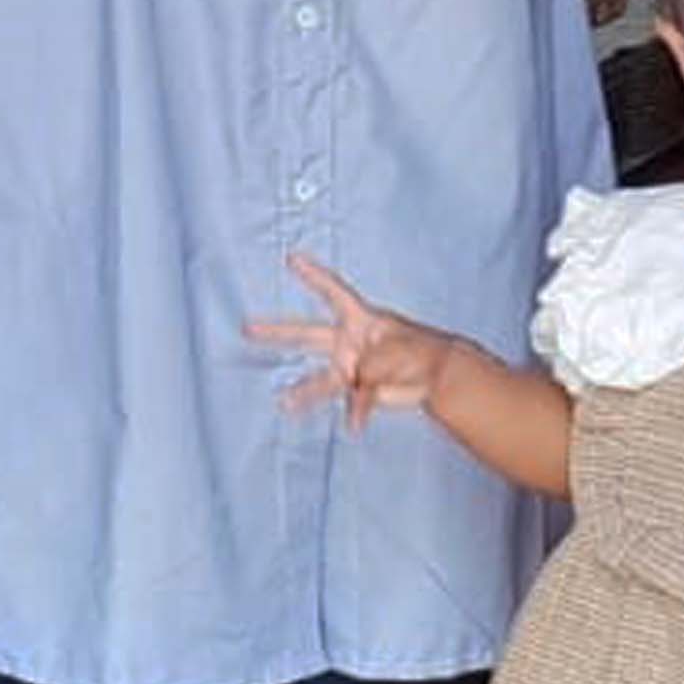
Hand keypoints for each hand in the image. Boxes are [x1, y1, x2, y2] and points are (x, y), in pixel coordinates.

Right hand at [248, 254, 473, 429]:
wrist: (437, 377)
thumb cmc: (420, 351)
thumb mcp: (396, 349)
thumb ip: (369, 365)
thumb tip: (351, 385)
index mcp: (360, 318)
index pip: (333, 292)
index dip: (313, 275)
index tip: (292, 258)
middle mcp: (348, 341)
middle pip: (306, 334)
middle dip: (276, 332)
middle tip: (247, 328)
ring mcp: (350, 367)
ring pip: (320, 379)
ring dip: (303, 392)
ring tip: (284, 402)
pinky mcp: (357, 391)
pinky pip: (349, 402)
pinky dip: (354, 413)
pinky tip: (356, 426)